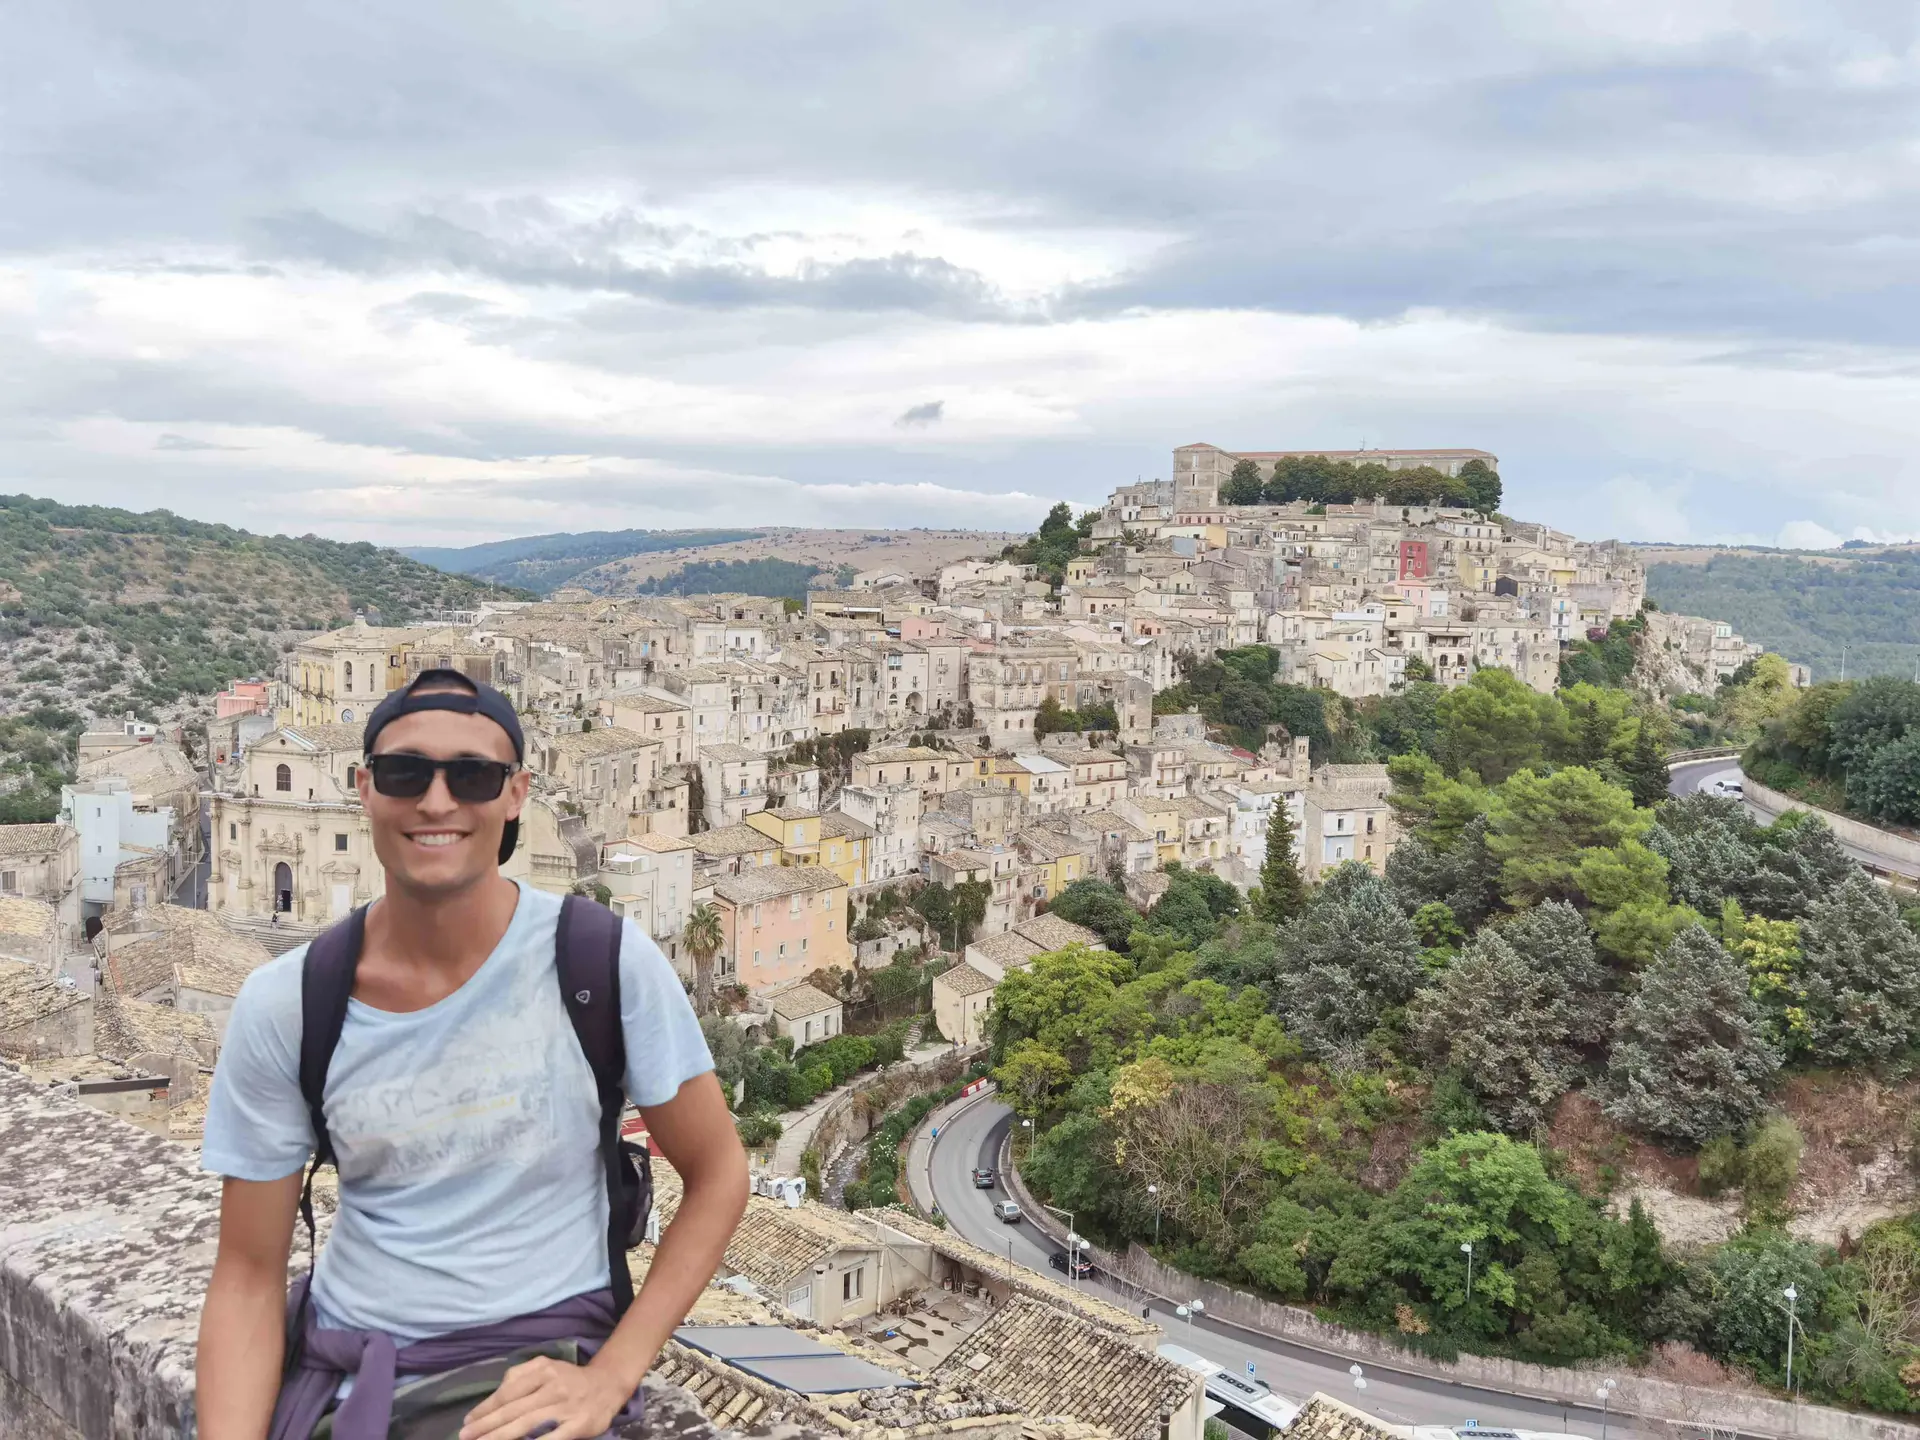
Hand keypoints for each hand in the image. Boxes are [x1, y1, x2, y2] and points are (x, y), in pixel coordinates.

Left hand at [459, 1355, 632, 1439]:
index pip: (508, 1392)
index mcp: (543, 1370)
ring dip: (501, 1436)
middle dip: (486, 1426)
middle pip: (513, 1410)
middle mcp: (553, 1387)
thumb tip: (496, 1393)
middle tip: (465, 1436)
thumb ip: (520, 1375)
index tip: (468, 1422)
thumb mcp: (546, 1366)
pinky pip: (551, 1439)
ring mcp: (565, 1407)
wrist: (608, 1384)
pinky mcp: (577, 1425)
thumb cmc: (569, 1379)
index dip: (485, 1408)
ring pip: (527, 1425)